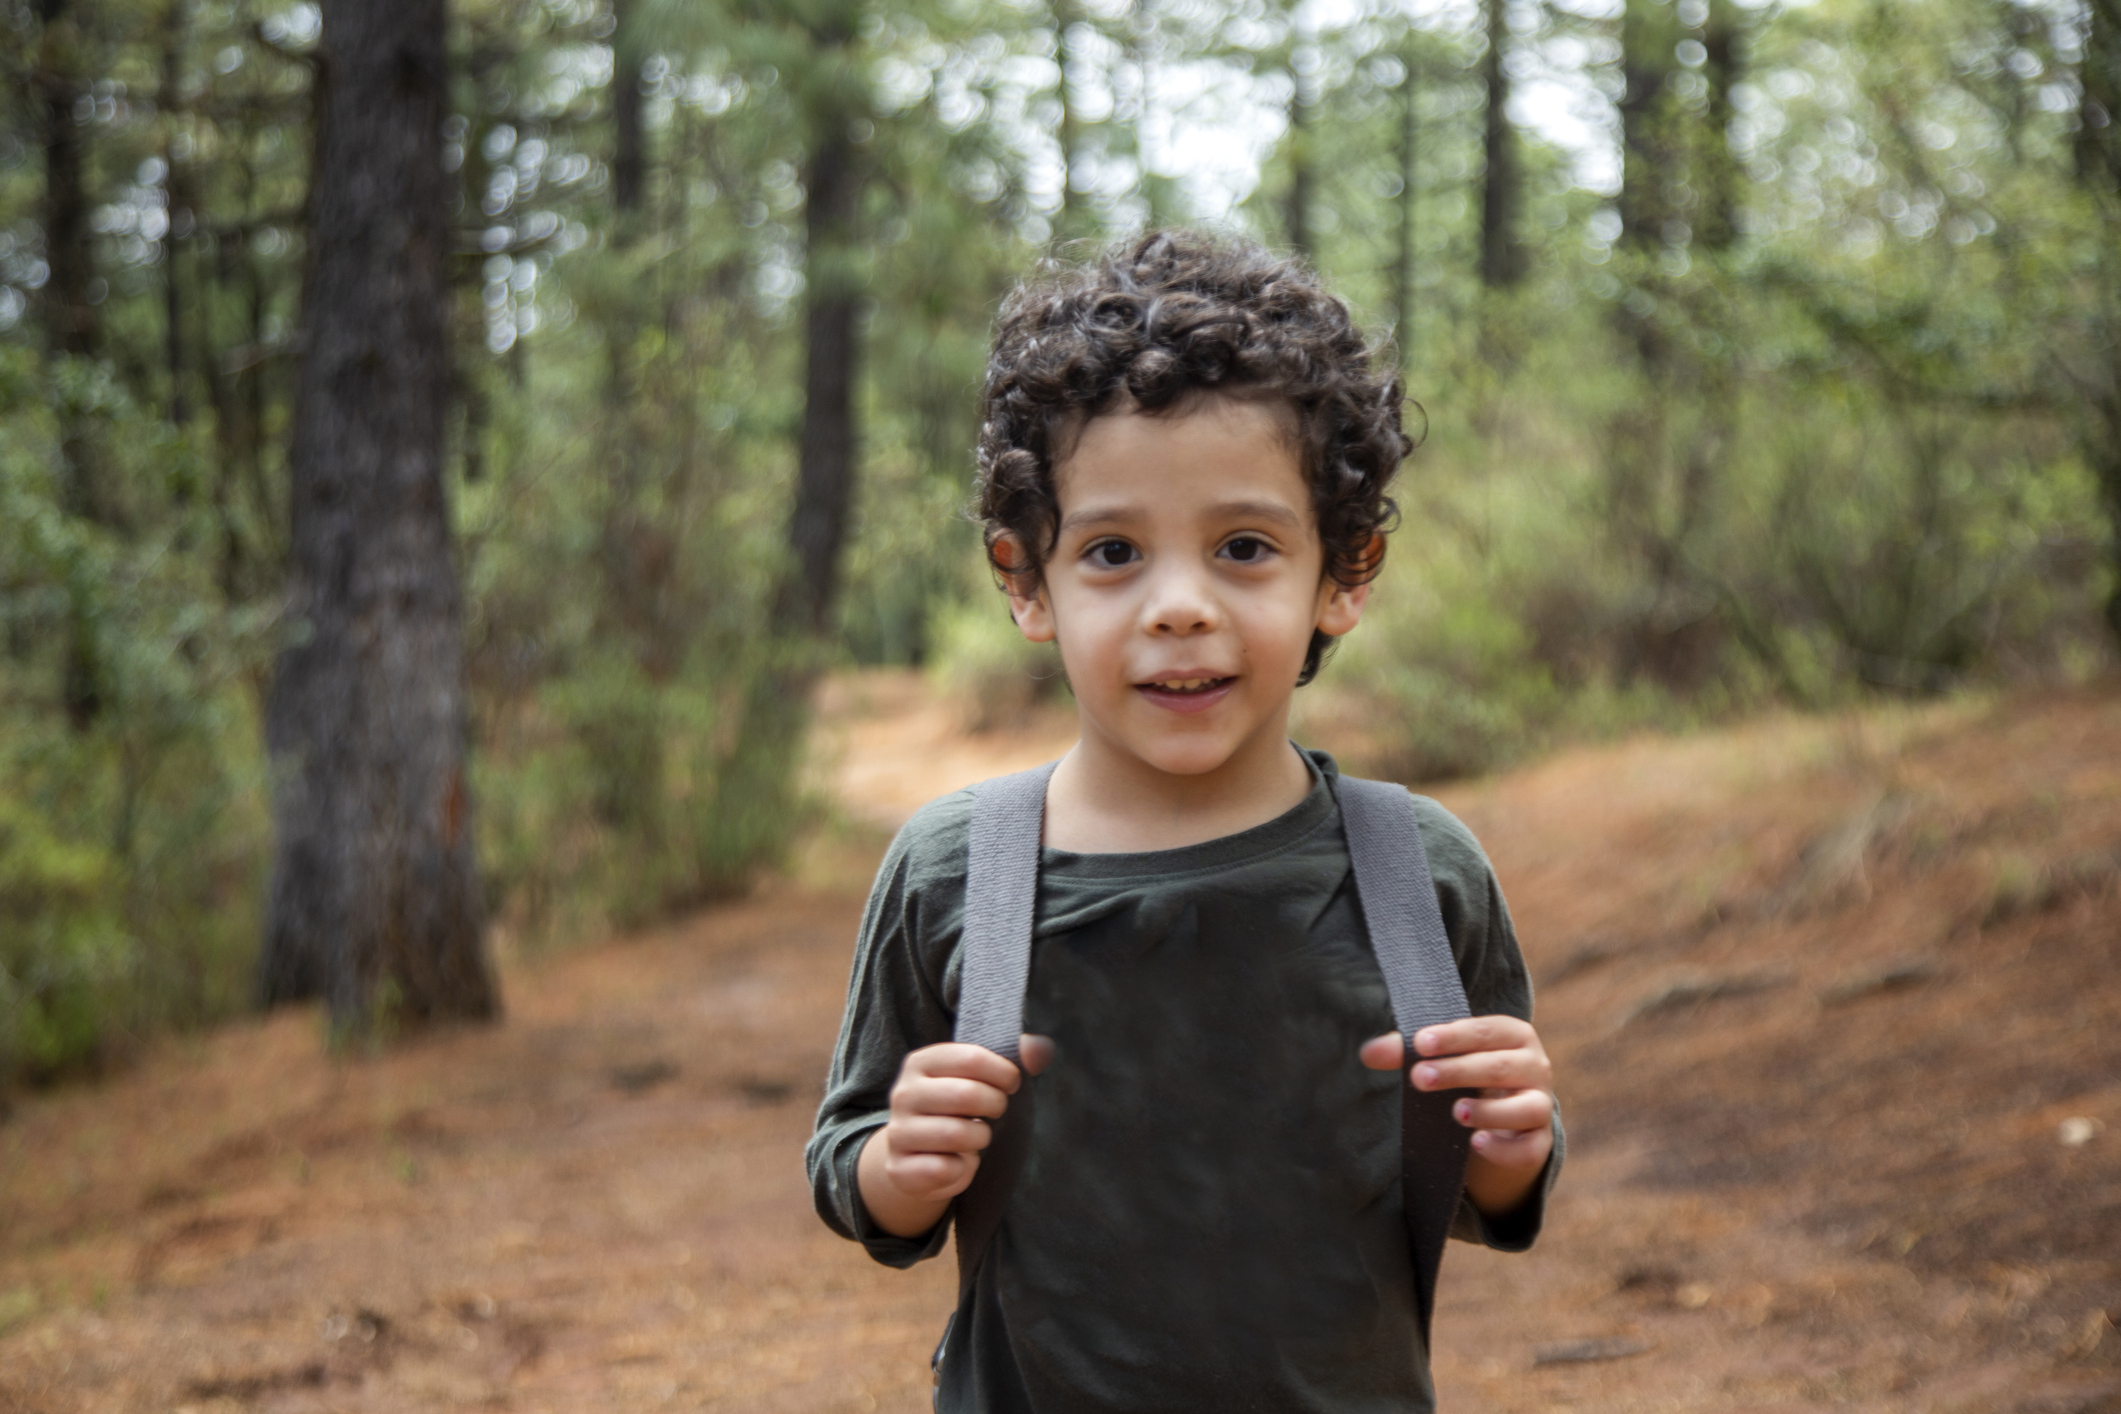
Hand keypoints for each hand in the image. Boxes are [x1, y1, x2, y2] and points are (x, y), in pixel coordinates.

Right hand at [856, 1036, 1052, 1237]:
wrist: (918, 1156)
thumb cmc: (957, 1109)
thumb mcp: (980, 1078)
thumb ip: (1015, 1059)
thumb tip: (1042, 1048)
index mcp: (921, 1062)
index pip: (971, 1058)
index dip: (1003, 1072)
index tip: (1012, 1084)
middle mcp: (903, 1093)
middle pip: (968, 1095)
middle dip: (996, 1106)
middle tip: (996, 1112)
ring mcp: (898, 1131)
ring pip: (958, 1135)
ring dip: (980, 1139)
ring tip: (975, 1137)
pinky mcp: (899, 1168)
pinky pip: (945, 1169)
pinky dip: (962, 1170)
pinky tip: (957, 1163)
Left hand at [1361, 1016, 1554, 1214]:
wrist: (1502, 1118)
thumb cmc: (1468, 1074)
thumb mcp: (1442, 1057)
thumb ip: (1407, 1051)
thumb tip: (1367, 1053)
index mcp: (1513, 1036)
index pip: (1486, 1030)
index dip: (1454, 1036)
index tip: (1419, 1042)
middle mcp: (1535, 1067)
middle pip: (1501, 1067)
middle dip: (1459, 1071)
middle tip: (1419, 1078)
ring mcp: (1541, 1106)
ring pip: (1528, 1107)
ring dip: (1490, 1111)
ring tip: (1455, 1112)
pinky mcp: (1539, 1143)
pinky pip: (1529, 1148)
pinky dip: (1505, 1148)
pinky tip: (1476, 1143)